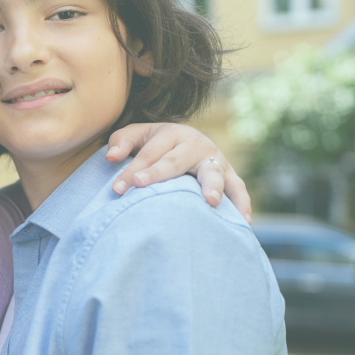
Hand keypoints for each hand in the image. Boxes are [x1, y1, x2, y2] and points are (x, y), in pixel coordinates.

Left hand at [105, 123, 251, 222]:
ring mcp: (215, 158)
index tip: (118, 189)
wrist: (185, 140)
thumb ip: (121, 143)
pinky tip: (244, 221)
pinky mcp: (230, 173)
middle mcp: (195, 143)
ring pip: (213, 172)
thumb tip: (111, 157)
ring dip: (213, 186)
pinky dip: (242, 203)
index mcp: (171, 133)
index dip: (133, 170)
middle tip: (145, 186)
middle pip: (176, 161)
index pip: (148, 154)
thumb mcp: (135, 136)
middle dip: (160, 174)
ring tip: (211, 202)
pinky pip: (239, 188)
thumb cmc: (153, 143)